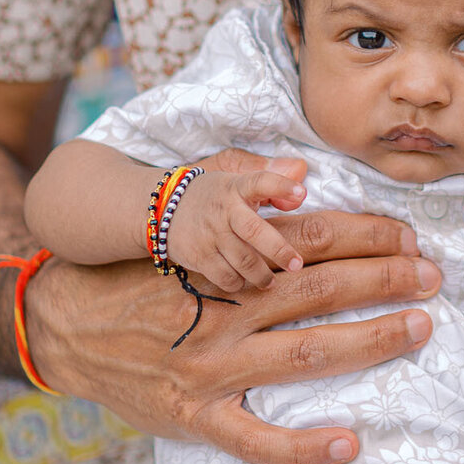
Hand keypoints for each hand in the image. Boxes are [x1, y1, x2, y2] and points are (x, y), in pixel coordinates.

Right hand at [28, 149, 442, 463]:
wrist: (63, 326)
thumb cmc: (134, 273)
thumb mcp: (180, 229)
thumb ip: (239, 207)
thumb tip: (301, 182)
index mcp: (222, 262)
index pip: (308, 240)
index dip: (364, 235)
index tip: (410, 235)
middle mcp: (222, 312)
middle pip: (319, 290)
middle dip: (384, 279)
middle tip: (434, 275)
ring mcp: (210, 369)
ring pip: (303, 356)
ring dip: (368, 342)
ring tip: (418, 328)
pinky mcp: (194, 417)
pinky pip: (255, 440)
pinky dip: (304, 446)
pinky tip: (351, 442)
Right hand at [165, 156, 307, 291]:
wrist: (161, 208)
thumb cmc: (212, 195)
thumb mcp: (235, 179)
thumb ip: (268, 180)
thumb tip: (299, 190)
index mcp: (236, 187)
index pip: (261, 181)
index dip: (281, 186)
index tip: (302, 193)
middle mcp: (225, 210)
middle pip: (256, 232)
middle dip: (279, 250)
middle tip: (296, 265)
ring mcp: (211, 235)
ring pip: (244, 262)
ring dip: (262, 276)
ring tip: (270, 281)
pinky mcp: (199, 256)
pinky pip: (226, 277)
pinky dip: (239, 283)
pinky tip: (243, 281)